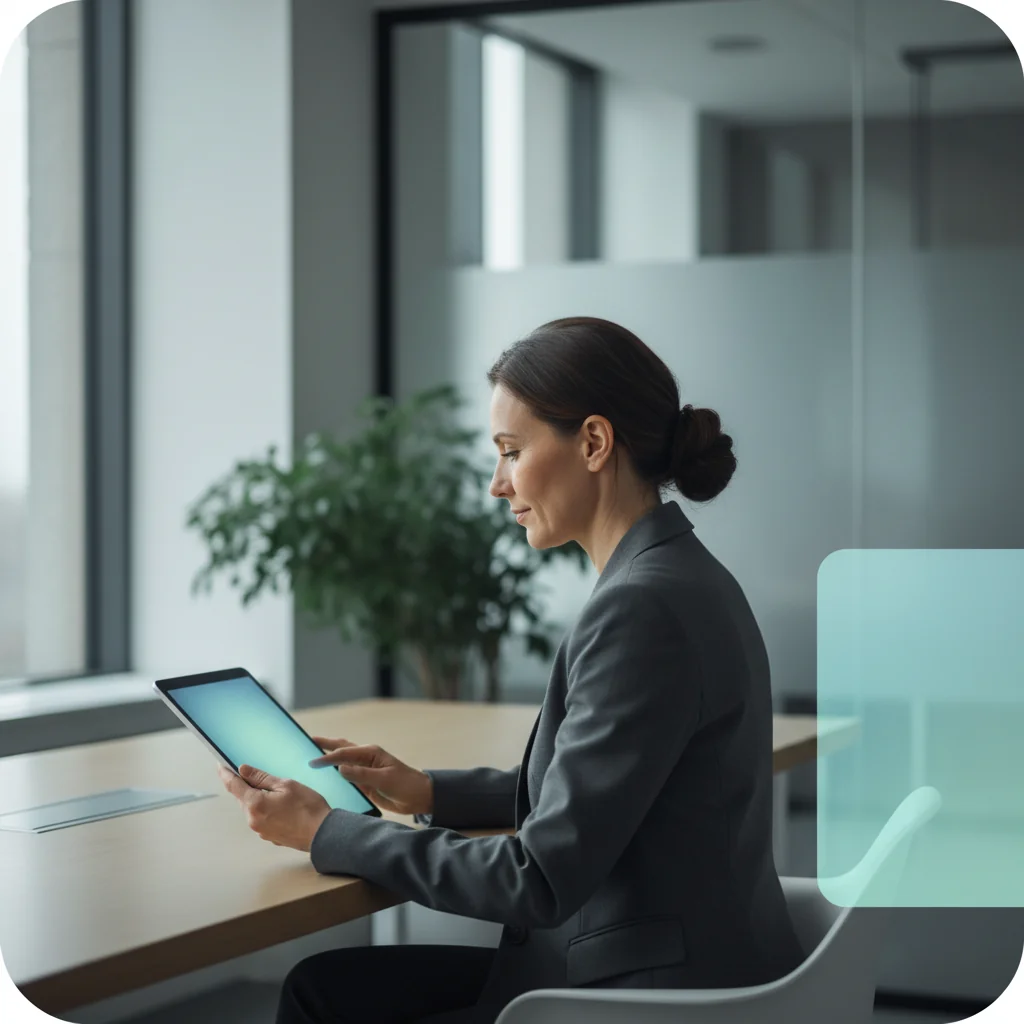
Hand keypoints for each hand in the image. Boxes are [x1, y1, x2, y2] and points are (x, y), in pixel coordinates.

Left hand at [217, 763, 331, 852]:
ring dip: (260, 799)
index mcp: (255, 804)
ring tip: (279, 792)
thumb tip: (243, 770)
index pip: (234, 786)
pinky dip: (268, 810)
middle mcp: (253, 820)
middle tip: (258, 775)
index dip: (226, 774)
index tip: (220, 766)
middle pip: (244, 798)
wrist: (323, 834)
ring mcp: (261, 831)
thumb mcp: (286, 785)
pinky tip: (284, 806)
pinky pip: (263, 818)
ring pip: (254, 808)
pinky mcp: (270, 836)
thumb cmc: (307, 807)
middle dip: (248, 786)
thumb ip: (262, 778)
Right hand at [308, 736, 432, 816]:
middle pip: (341, 748)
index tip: (311, 762)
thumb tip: (340, 768)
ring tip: (310, 757)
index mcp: (370, 753)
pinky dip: (334, 775)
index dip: (326, 757)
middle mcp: (365, 758)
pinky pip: (346, 776)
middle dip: (324, 744)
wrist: (419, 797)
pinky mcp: (364, 781)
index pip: (344, 753)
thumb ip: (362, 774)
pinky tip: (324, 779)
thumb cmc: (406, 785)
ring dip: (328, 758)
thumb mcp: (384, 780)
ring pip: (342, 761)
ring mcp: (364, 769)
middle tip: (306, 742)